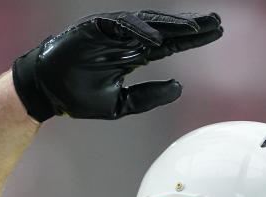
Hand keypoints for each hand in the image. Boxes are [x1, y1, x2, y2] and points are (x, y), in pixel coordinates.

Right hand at [13, 10, 222, 120]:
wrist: (49, 91)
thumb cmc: (79, 96)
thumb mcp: (122, 104)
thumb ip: (149, 97)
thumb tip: (179, 88)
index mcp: (135, 54)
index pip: (170, 44)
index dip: (193, 39)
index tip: (216, 34)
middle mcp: (128, 40)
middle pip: (166, 29)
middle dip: (191, 25)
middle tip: (217, 22)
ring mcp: (113, 32)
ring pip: (149, 22)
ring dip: (172, 24)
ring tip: (195, 27)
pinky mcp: (96, 27)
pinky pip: (122, 25)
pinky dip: (140, 30)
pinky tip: (158, 38)